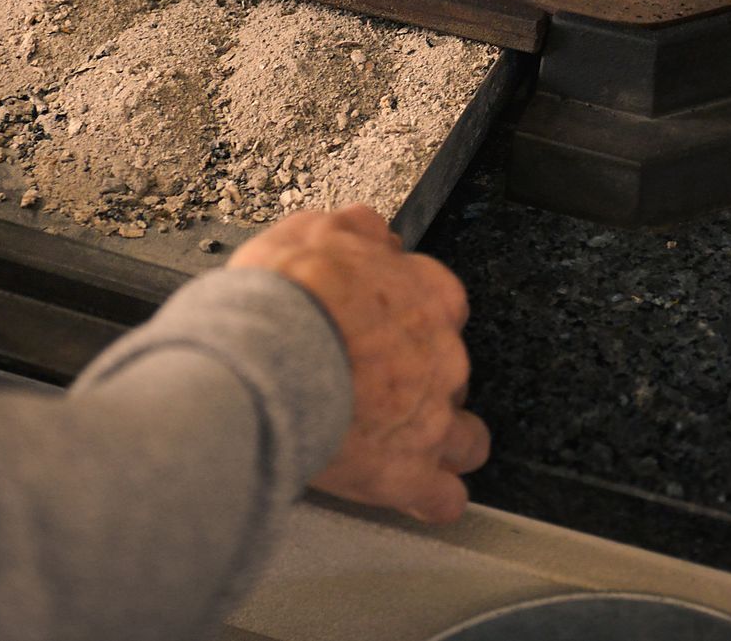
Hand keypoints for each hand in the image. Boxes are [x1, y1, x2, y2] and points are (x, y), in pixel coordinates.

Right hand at [228, 204, 488, 522]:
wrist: (264, 352)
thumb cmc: (280, 297)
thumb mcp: (312, 232)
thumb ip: (354, 231)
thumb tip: (374, 231)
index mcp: (424, 297)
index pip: (444, 307)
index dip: (417, 323)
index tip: (395, 332)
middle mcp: (440, 356)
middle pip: (453, 373)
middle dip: (423, 383)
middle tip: (378, 390)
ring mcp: (431, 417)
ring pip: (466, 438)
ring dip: (444, 442)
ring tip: (408, 447)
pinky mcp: (408, 473)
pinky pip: (443, 498)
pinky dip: (429, 498)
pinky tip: (414, 497)